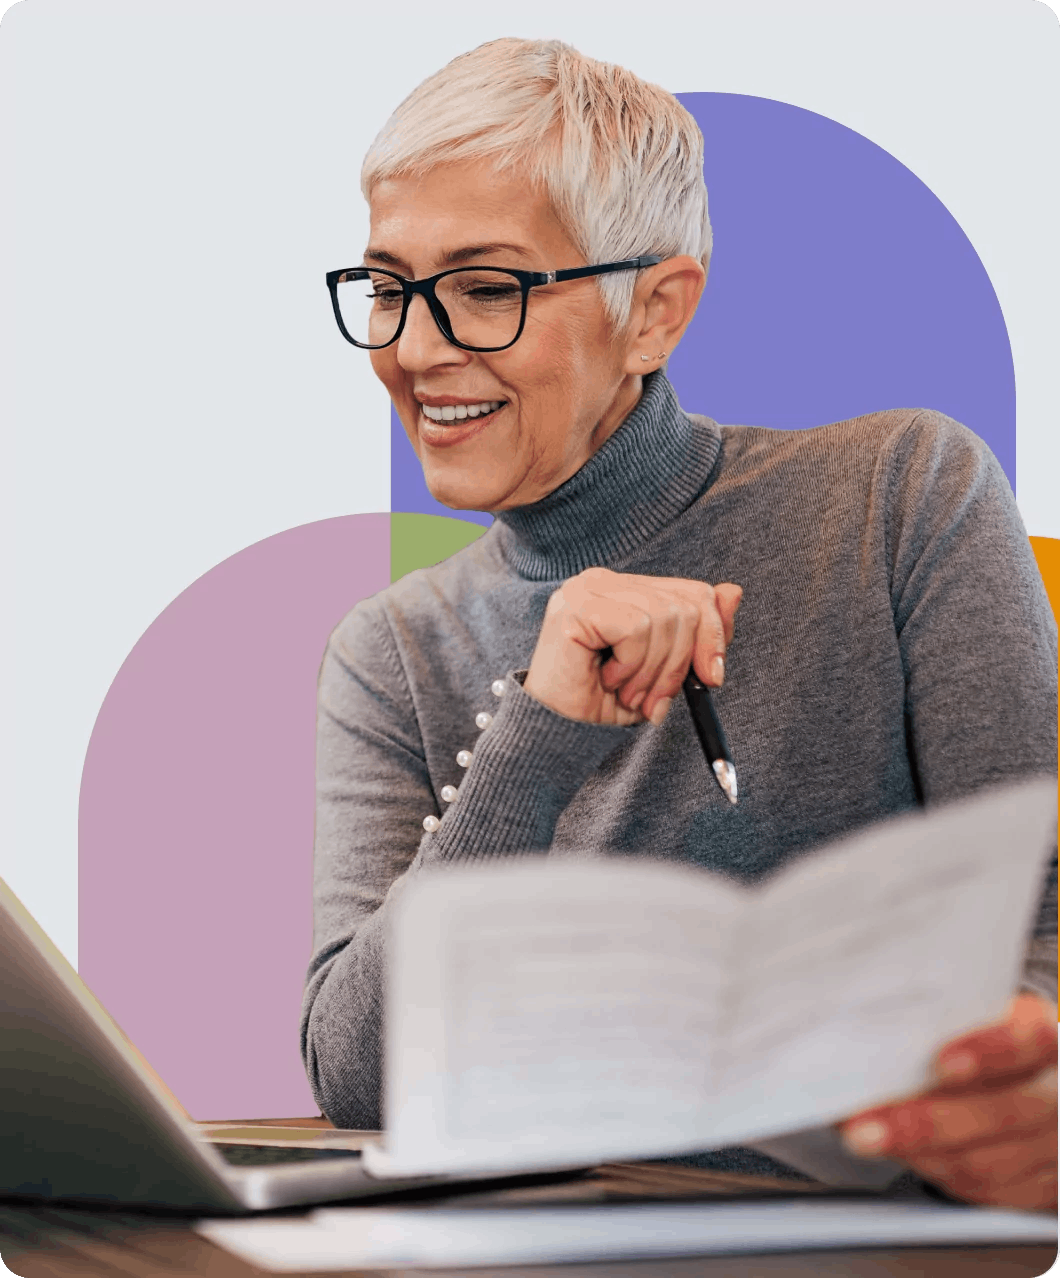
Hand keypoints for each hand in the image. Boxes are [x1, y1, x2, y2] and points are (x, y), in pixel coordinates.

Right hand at [523, 567, 742, 725]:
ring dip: (652, 672)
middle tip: (656, 698)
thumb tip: (734, 591)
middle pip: (684, 606)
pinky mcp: (576, 607)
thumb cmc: (606, 702)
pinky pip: (635, 628)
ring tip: (628, 693)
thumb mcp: (667, 670)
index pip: (693, 592)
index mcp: (627, 589)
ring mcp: (587, 589)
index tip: (711, 678)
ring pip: (662, 618)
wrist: (559, 733)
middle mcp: (605, 581)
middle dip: (680, 663)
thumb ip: (701, 632)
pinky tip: (608, 680)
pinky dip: (631, 665)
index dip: (712, 635)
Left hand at [839, 992, 1056, 1208]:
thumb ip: (936, 1018)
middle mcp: (1058, 1094)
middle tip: (864, 1127)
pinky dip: (935, 1172)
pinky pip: (985, 1192)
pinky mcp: (1042, 1187)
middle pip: (1002, 1115)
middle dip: (924, 1124)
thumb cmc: (986, 1033)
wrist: (1028, 1071)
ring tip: (865, 1140)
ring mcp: (1054, 1146)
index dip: (990, 1053)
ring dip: (918, 1153)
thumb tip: (861, 1029)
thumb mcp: (973, 1012)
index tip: (942, 1062)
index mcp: (1046, 1037)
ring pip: (987, 1163)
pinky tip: (901, 1154)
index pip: (1030, 1041)